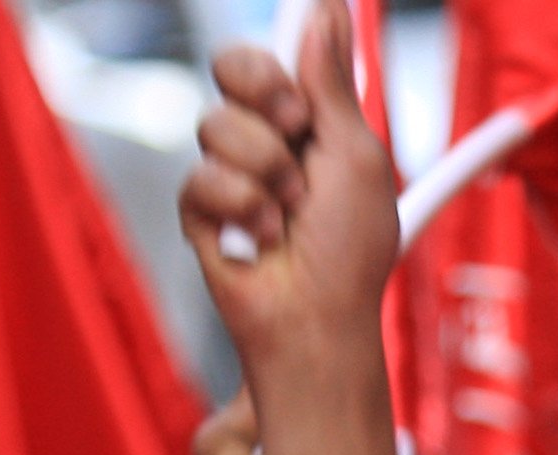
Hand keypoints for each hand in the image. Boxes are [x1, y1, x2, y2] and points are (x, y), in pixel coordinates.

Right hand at [181, 0, 398, 387]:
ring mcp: (231, 177)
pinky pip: (200, 179)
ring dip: (264, 169)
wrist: (317, 320)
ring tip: (289, 212)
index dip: (278, 53)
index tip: (299, 72)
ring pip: (215, 125)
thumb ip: (333, 82)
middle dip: (262, 91)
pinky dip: (240, 208)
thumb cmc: (350, 251)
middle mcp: (267, 142)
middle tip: (296, 127)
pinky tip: (261, 240)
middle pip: (231, 69)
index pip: (276, 55)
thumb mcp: (357, 154)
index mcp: (309, 123)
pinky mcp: (201, 214)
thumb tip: (325, 10)